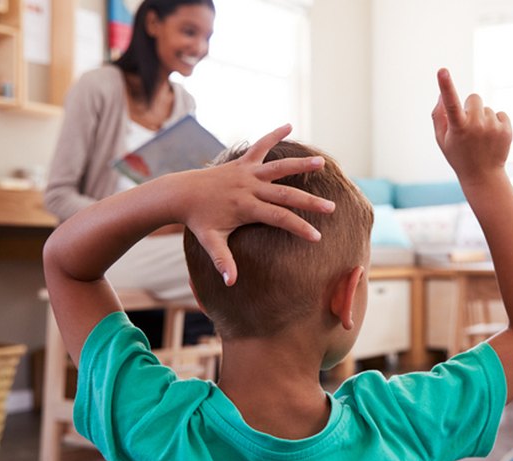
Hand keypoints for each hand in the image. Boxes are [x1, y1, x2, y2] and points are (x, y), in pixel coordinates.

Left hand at [177, 125, 335, 285]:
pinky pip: (260, 145)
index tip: (317, 237)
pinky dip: (273, 135)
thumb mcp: (210, 241)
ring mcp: (246, 172)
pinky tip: (289, 125)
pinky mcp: (242, 162)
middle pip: (285, 194)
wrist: (181, 193)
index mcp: (245, 207)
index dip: (298, 227)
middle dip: (309, 201)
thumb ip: (222, 261)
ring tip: (322, 163)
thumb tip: (230, 283)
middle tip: (331, 208)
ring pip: (278, 167)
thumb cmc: (198, 220)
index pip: (278, 218)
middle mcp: (249, 187)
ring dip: (300, 164)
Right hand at [431, 68, 511, 183]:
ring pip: (486, 108)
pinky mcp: (506, 129)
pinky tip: (492, 137)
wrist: (483, 176)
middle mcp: (476, 126)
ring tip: (481, 137)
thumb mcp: (442, 139)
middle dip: (470, 107)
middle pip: (474, 98)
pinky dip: (495, 122)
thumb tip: (442, 94)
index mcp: (457, 128)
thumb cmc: (458, 155)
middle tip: (469, 126)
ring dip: (483, 118)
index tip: (442, 71)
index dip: (446, 86)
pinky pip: (499, 114)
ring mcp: (493, 127)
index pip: (450, 103)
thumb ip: (438, 115)